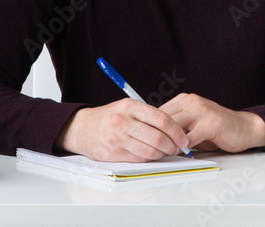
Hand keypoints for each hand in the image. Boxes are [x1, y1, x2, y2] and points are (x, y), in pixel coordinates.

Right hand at [54, 98, 190, 161]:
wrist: (81, 128)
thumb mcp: (127, 107)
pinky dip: (149, 159)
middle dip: (172, 146)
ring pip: (150, 151)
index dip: (176, 131)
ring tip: (165, 152)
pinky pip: (138, 159)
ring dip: (162, 154)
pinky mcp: (112, 153)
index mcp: (130, 106)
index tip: (183, 138)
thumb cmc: (109, 117)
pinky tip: (151, 155)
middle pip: (157, 137)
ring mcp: (116, 138)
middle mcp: (123, 121)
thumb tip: (174, 129)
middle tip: (177, 148)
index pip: (161, 119)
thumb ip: (147, 115)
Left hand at [160, 93, 264, 152]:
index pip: (159, 112)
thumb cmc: (218, 129)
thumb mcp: (193, 123)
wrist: (245, 128)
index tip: (146, 140)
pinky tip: (181, 153)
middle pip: (164, 118)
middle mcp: (191, 101)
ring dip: (168, 142)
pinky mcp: (210, 123)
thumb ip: (177, 127)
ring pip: (174, 127)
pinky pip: (189, 138)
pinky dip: (182, 147)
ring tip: (164, 153)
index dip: (152, 127)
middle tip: (152, 150)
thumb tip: (156, 138)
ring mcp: (201, 110)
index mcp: (184, 100)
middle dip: (157, 135)